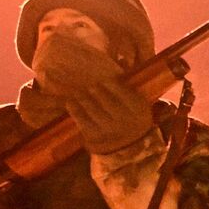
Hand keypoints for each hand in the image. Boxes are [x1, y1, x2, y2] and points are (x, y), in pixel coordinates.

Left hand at [33, 35, 154, 152]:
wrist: (130, 149)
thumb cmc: (133, 119)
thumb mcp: (139, 103)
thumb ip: (129, 86)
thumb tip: (121, 58)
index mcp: (138, 109)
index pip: (121, 91)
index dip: (110, 83)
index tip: (104, 79)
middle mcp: (124, 120)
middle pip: (104, 98)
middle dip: (95, 90)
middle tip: (90, 85)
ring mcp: (108, 129)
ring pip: (91, 108)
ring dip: (83, 98)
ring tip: (79, 93)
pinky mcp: (94, 137)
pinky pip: (82, 120)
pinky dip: (75, 110)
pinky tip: (70, 103)